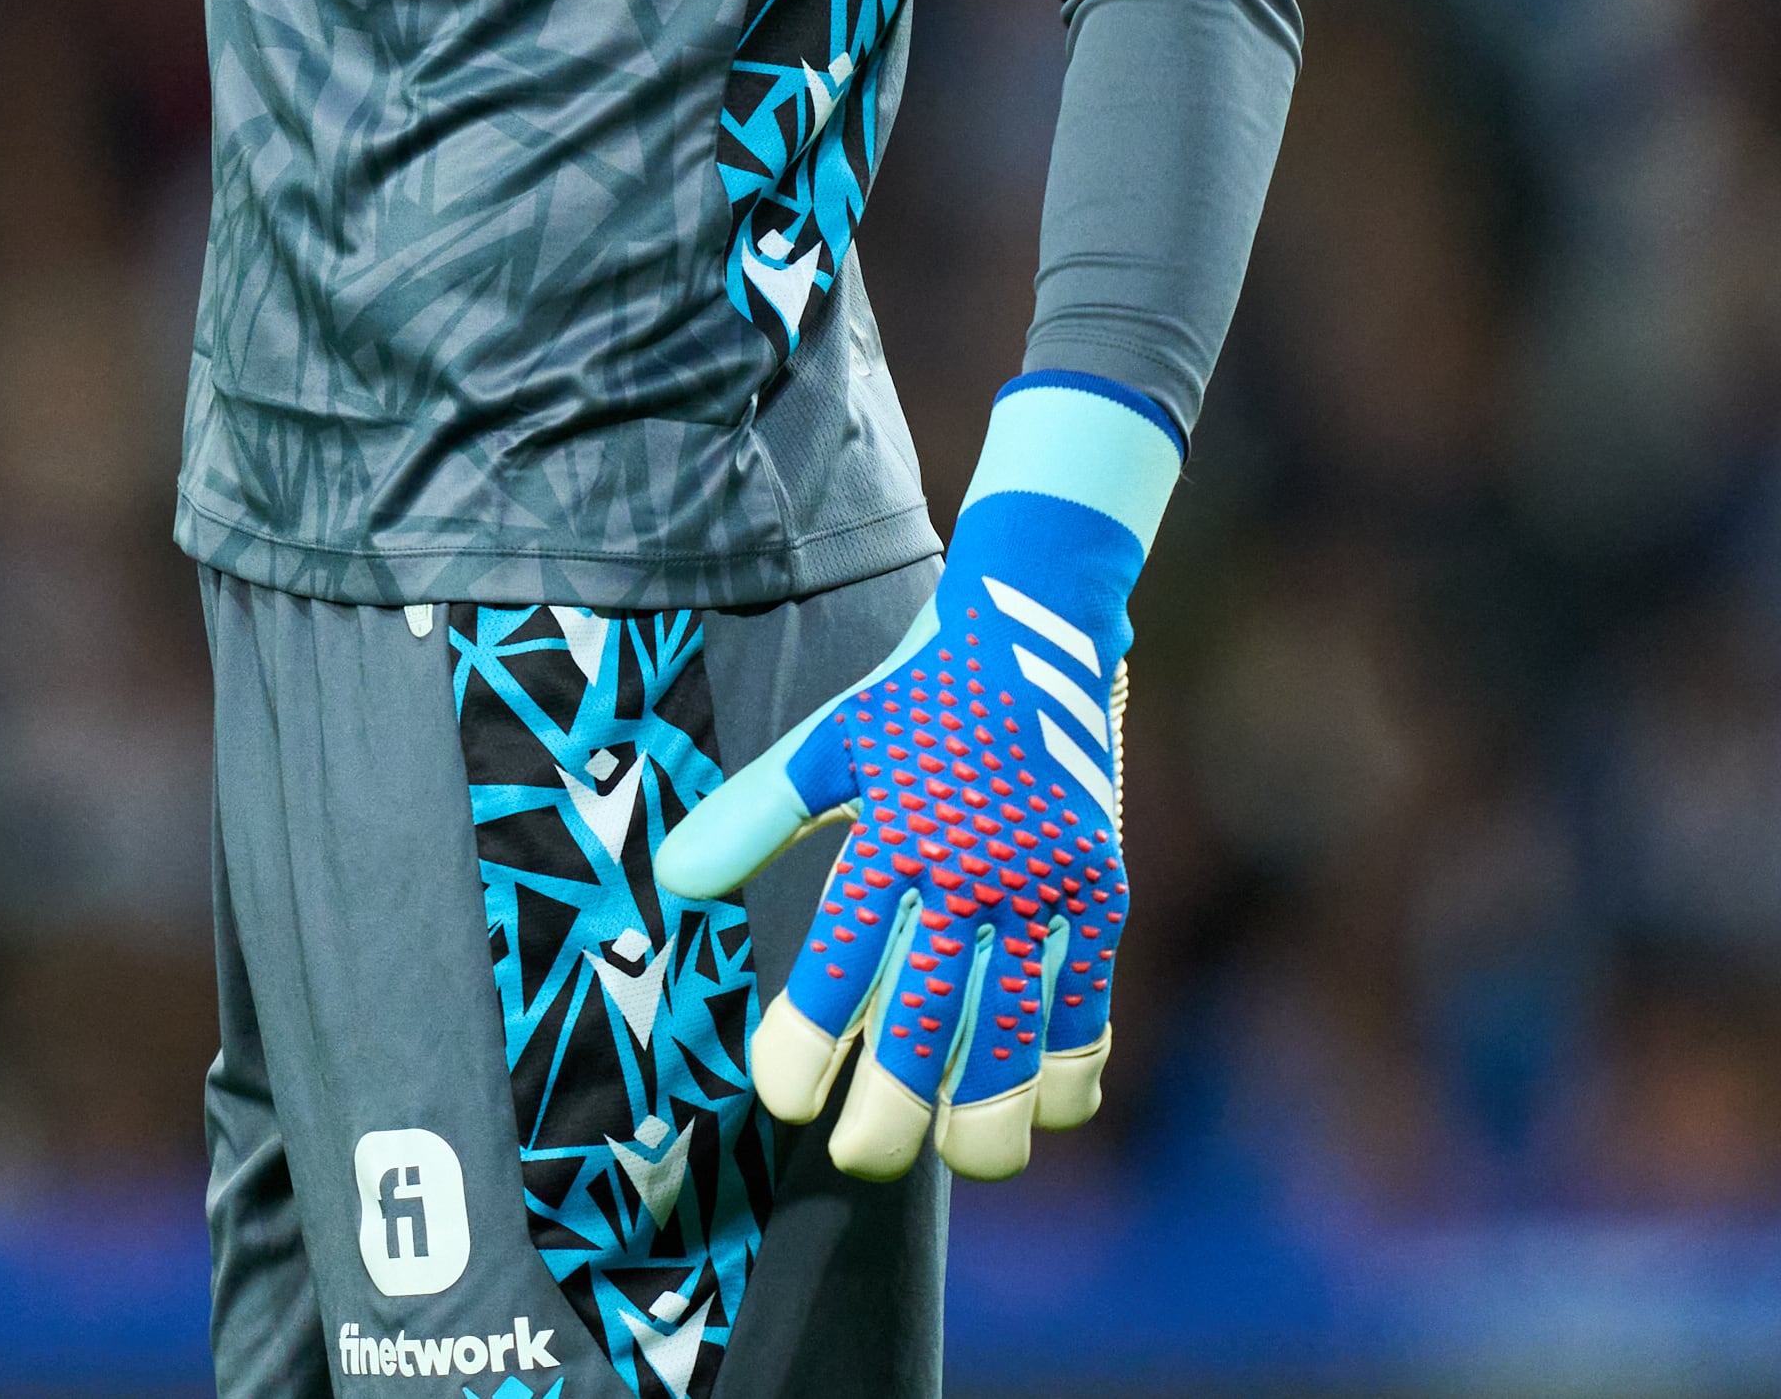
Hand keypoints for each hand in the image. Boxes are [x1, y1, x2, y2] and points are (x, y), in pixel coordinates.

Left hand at [650, 373, 1181, 1181]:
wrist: (1035, 621)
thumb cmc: (918, 692)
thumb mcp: (831, 742)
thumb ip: (756, 816)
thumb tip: (678, 884)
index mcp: (891, 835)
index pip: (839, 965)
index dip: (808, 1043)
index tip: (783, 1097)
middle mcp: (969, 871)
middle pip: (930, 1024)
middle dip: (894, 1110)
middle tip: (860, 1157)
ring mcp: (1044, 887)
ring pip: (1018, 1035)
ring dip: (989, 1114)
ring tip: (960, 1159)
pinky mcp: (1101, 893)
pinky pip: (1089, 1003)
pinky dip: (1071, 1066)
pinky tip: (1049, 1110)